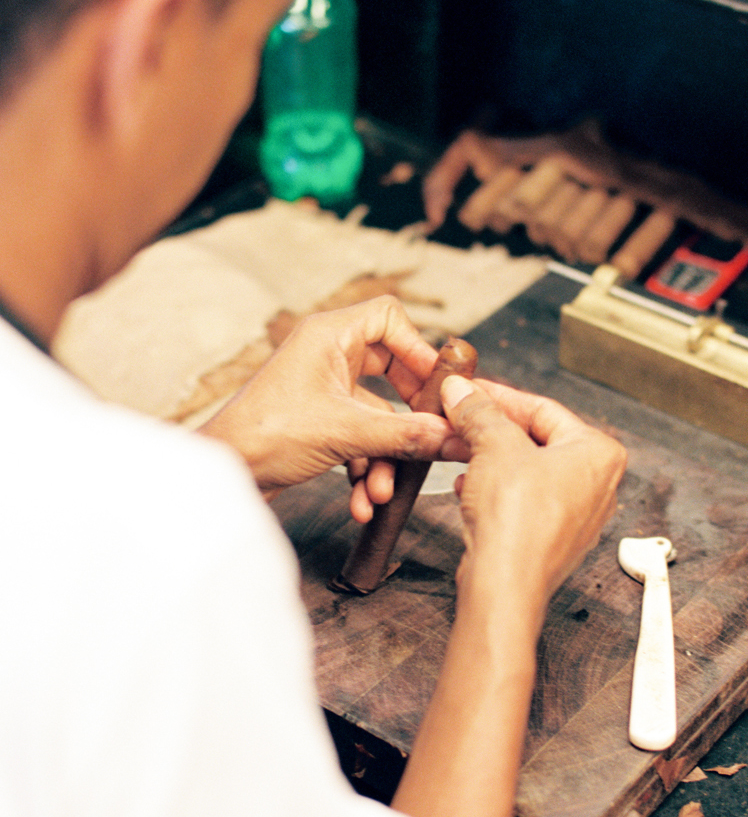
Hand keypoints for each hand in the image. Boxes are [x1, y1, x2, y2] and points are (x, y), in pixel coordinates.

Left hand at [200, 297, 451, 512]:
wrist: (224, 475)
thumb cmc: (264, 435)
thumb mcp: (346, 434)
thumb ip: (407, 435)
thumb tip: (454, 437)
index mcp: (329, 335)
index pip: (389, 317)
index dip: (419, 348)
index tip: (437, 386)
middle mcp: (327, 354)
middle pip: (392, 370)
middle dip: (408, 416)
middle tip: (429, 435)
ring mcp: (323, 388)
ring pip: (377, 414)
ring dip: (385, 456)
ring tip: (382, 491)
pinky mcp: (319, 419)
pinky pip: (359, 435)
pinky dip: (365, 466)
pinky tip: (362, 500)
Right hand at [439, 375, 626, 638]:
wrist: (506, 584)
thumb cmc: (518, 521)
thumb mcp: (494, 446)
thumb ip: (479, 411)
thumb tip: (463, 391)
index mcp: (600, 453)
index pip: (544, 409)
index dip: (499, 396)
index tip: (470, 390)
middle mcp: (598, 484)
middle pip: (536, 439)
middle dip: (492, 429)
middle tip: (460, 417)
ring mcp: (577, 515)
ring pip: (528, 470)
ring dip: (489, 458)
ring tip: (458, 449)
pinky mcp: (554, 539)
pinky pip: (524, 500)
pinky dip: (497, 488)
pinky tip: (469, 486)